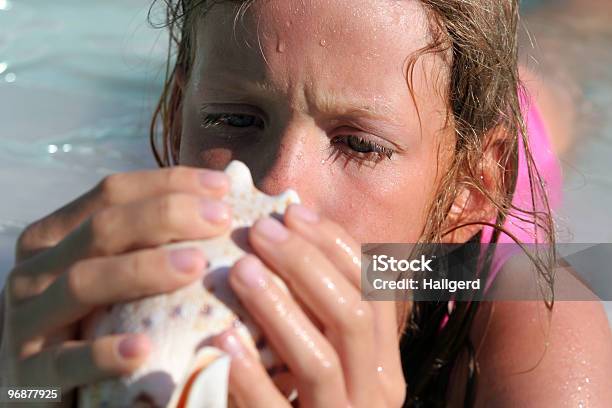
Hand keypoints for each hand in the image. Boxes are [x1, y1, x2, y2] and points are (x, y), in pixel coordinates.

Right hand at [0, 166, 231, 405]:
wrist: (53, 390)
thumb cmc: (95, 319)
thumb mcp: (115, 272)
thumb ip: (149, 239)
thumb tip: (223, 197)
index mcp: (54, 237)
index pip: (112, 193)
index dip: (168, 184)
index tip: (222, 187)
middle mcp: (35, 271)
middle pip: (101, 229)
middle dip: (165, 216)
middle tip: (221, 220)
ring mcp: (27, 322)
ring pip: (82, 282)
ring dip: (143, 270)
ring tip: (197, 265)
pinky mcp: (30, 374)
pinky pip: (66, 361)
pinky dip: (104, 353)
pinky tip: (143, 348)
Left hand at [213, 204, 405, 407]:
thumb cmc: (311, 396)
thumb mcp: (328, 348)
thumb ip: (319, 305)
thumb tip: (287, 229)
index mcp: (385, 358)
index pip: (372, 287)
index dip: (334, 242)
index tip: (292, 211)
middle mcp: (377, 390)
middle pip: (351, 313)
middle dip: (306, 263)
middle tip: (260, 230)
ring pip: (320, 358)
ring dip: (279, 307)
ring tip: (240, 268)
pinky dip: (250, 374)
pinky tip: (222, 339)